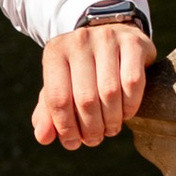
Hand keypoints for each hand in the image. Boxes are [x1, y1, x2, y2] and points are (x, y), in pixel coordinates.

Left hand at [32, 21, 153, 150]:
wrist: (111, 33)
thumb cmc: (81, 68)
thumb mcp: (60, 84)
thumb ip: (48, 111)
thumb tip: (42, 138)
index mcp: (55, 52)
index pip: (57, 98)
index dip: (65, 128)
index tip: (72, 142)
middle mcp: (79, 41)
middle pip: (85, 99)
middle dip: (90, 128)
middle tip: (93, 139)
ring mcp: (107, 38)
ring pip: (110, 93)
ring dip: (111, 121)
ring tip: (109, 130)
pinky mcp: (133, 42)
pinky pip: (132, 83)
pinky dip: (130, 106)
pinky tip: (125, 114)